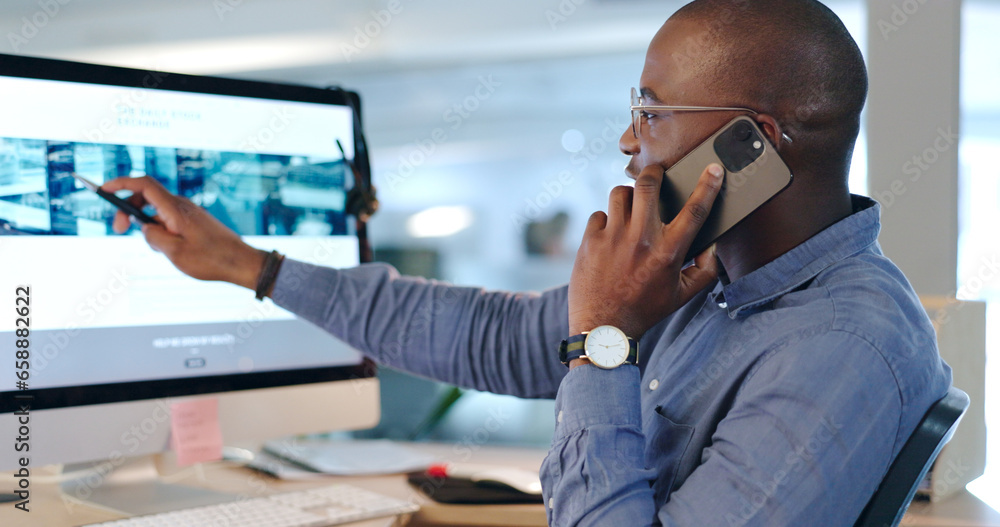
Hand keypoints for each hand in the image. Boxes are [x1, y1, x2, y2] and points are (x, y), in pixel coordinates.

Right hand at [101, 176, 265, 289]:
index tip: (102, 189)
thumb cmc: (212, 260)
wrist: (242, 263)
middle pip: (146, 196)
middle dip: (127, 209)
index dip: (121, 183)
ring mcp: (188, 213)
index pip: (144, 185)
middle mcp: (182, 206)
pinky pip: (168, 220)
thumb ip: (153, 237)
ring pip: (156, 212)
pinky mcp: (193, 221)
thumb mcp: (175, 253)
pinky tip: (171, 251)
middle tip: (117, 230)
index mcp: (176, 209)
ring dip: (146, 226)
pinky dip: (160, 231)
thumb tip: (145, 228)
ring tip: (161, 250)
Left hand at [567, 163, 723, 338]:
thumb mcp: (683, 295)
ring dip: (629, 196)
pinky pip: (600, 214)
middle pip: (648, 184)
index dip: (708, 185)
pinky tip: (610, 235)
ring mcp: (613, 237)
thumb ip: (705, 270)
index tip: (713, 168)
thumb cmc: (645, 311)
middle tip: (657, 174)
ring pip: (620, 194)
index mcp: (669, 252)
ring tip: (632, 208)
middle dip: (654, 172)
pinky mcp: (590, 241)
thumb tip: (712, 245)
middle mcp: (641, 239)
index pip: (695, 210)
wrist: (603, 327)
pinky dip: (606, 221)